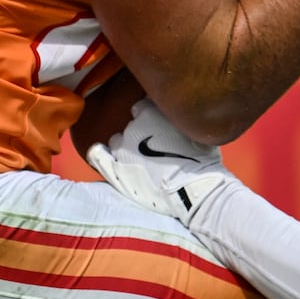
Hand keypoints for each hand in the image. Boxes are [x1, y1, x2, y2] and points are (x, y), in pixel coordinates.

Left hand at [87, 100, 233, 223]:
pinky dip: (99, 154)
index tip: (160, 127)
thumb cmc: (202, 160)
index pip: (143, 107)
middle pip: (132, 126)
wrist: (195, 190)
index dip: (151, 118)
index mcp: (151, 113)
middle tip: (157, 148)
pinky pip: (97, 156)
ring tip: (141, 160)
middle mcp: (133, 128)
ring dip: (126, 147)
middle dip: (141, 134)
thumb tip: (179, 114)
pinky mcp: (114, 171)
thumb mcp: (196, 128)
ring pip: (117, 141)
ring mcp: (122, 150)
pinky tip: (102, 154)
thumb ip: (180, 118)